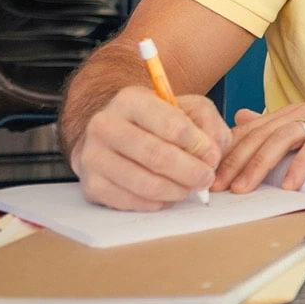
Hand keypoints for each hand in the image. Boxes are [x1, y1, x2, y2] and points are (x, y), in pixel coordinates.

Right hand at [70, 86, 231, 210]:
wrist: (113, 134)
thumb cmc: (156, 121)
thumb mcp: (186, 108)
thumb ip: (207, 123)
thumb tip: (212, 154)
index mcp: (130, 100)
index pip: (170, 124)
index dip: (197, 144)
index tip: (213, 157)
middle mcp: (105, 125)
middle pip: (156, 155)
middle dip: (189, 171)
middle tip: (207, 179)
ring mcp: (93, 156)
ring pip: (143, 182)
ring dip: (176, 190)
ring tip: (190, 188)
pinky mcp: (91, 185)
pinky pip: (130, 202)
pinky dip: (156, 203)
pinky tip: (167, 195)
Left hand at [213, 100, 304, 192]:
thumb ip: (276, 124)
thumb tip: (240, 120)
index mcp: (292, 112)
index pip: (250, 131)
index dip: (227, 153)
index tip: (209, 175)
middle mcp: (302, 112)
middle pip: (259, 136)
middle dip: (234, 162)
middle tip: (216, 186)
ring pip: (280, 141)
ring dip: (258, 166)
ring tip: (243, 189)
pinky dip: (300, 167)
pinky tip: (290, 185)